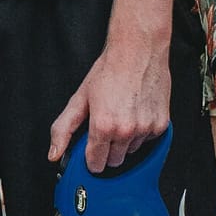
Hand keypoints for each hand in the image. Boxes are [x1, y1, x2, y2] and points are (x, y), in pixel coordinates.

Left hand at [48, 34, 169, 171]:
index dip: (90, 158)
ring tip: (122, 115)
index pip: (96, 164)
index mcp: (103, 127)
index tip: (90, 149)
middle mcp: (126, 131)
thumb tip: (54, 153)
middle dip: (107, 150)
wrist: (138, 51)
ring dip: (125, 141)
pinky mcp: (160, 125)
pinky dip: (141, 132)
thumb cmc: (110, 70)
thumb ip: (63, 128)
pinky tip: (135, 113)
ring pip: (131, 151)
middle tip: (105, 127)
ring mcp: (145, 129)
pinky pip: (148, 141)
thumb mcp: (80, 98)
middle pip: (114, 161)